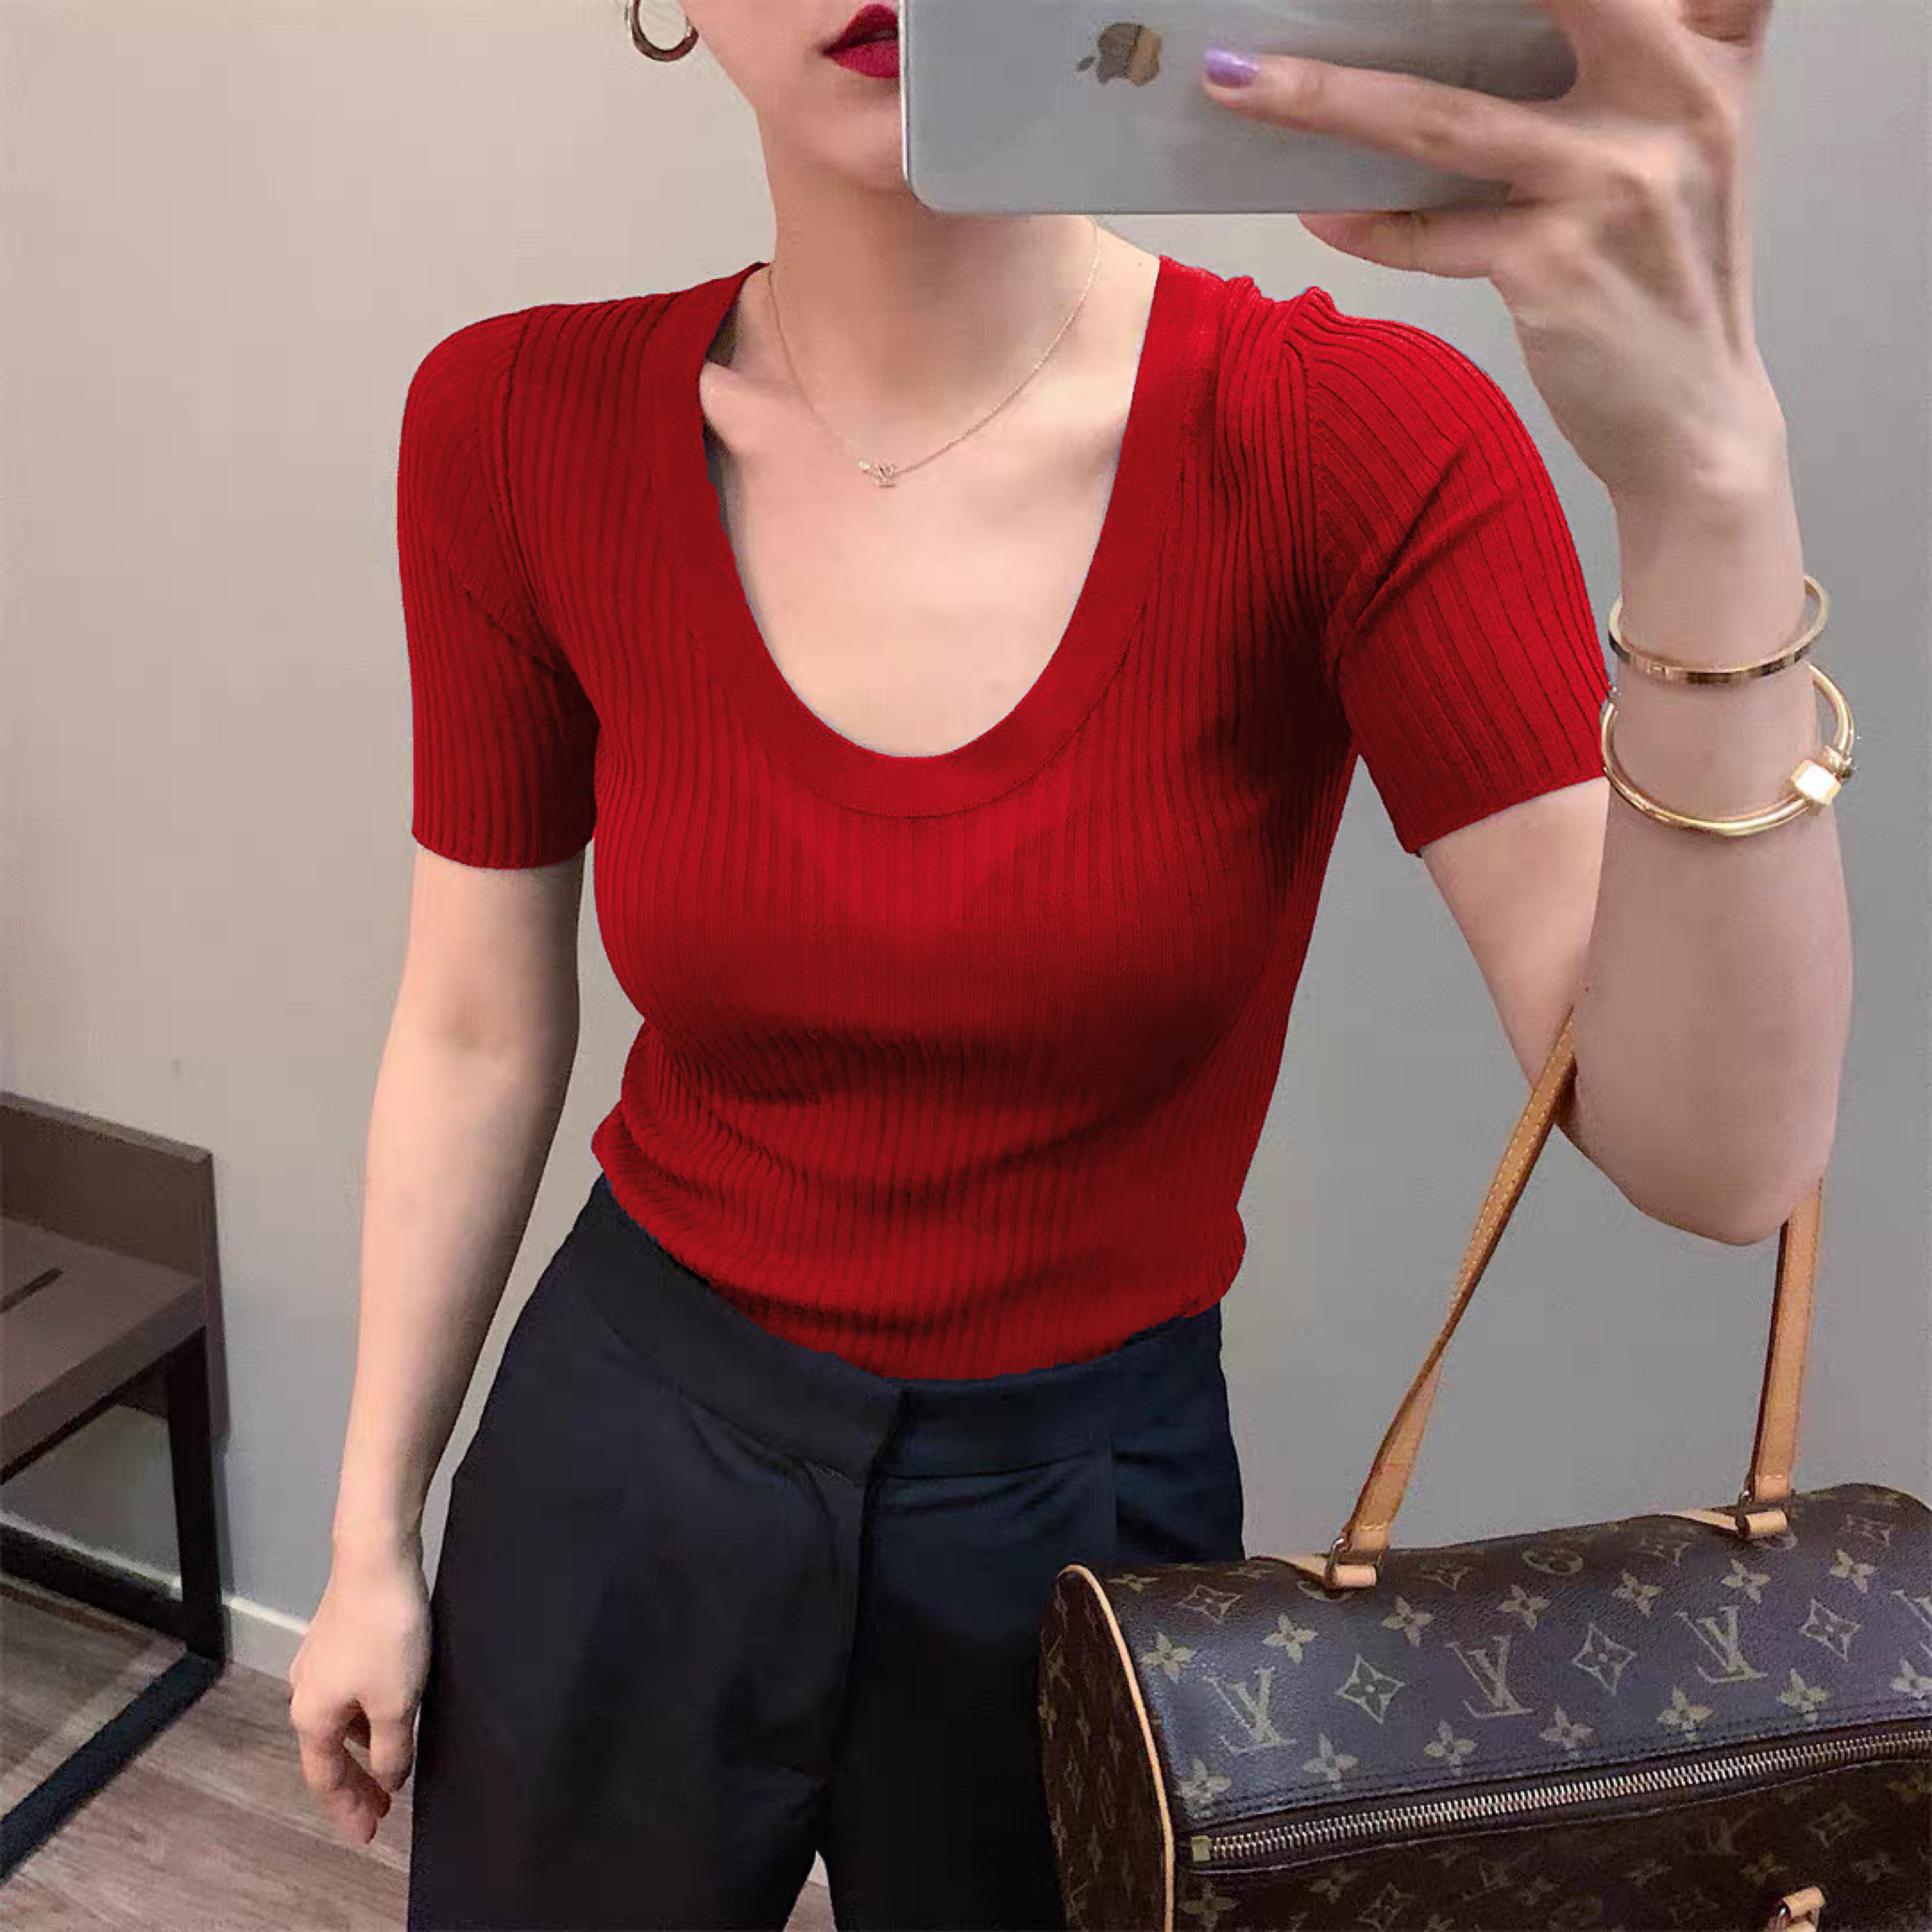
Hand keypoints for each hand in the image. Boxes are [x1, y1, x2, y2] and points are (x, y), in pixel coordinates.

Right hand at [287, 1544, 431, 1845]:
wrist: (375, 1558)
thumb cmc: (384, 1633)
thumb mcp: (396, 1702)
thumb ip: (392, 1748)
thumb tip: (387, 1777)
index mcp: (311, 1716)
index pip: (325, 1779)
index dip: (347, 1809)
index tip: (367, 1834)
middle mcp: (305, 1692)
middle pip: (328, 1753)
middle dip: (354, 1784)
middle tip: (381, 1812)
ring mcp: (319, 1662)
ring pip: (340, 1722)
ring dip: (362, 1750)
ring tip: (390, 1769)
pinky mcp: (338, 1637)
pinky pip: (349, 1695)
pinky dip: (365, 1718)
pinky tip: (389, 1717)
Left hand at [1201, 0, 1788, 507]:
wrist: (1694, 419)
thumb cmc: (1665, 272)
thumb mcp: (1682, 141)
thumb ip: (1623, 64)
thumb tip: (1467, 27)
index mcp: (1709, 54)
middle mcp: (1673, 103)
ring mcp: (1612, 186)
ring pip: (1442, 122)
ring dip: (1327, 100)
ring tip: (1242, 83)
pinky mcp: (1554, 269)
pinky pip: (1430, 235)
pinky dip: (1365, 224)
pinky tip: (1316, 210)